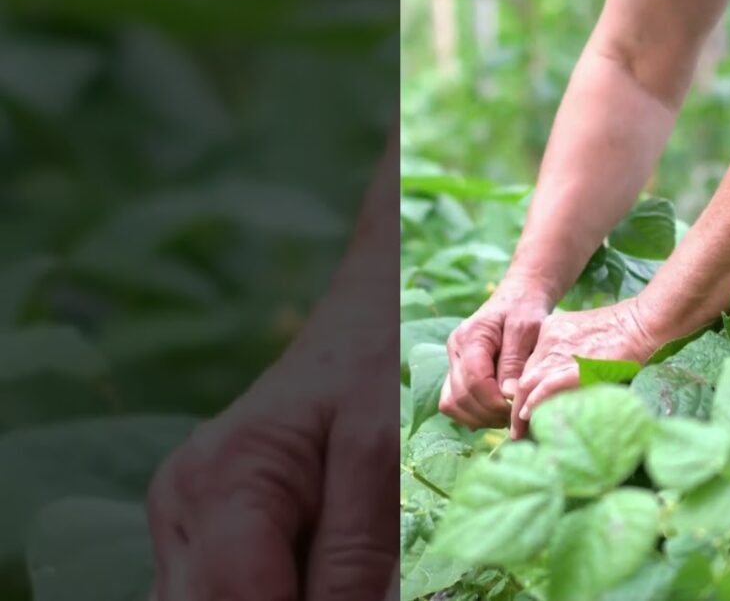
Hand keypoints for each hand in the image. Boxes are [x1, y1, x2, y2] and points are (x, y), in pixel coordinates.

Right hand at [147, 330, 397, 600]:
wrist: (360, 326)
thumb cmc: (374, 371)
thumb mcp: (379, 456)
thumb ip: (352, 552)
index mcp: (220, 481)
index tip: (362, 598)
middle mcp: (181, 507)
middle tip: (357, 585)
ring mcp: (182, 522)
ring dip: (274, 597)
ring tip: (342, 567)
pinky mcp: (198, 531)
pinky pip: (219, 590)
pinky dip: (270, 589)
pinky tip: (317, 570)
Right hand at [438, 276, 554, 429]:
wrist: (518, 298)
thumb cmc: (526, 310)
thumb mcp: (527, 329)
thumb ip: (515, 361)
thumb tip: (507, 394)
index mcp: (471, 336)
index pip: (475, 381)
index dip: (496, 402)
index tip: (518, 407)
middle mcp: (455, 349)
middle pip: (461, 397)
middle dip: (490, 413)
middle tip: (516, 416)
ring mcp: (453, 361)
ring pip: (452, 404)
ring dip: (479, 417)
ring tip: (506, 416)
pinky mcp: (456, 372)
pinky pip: (454, 403)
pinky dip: (473, 414)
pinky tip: (496, 413)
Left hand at [509, 298, 659, 438]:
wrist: (643, 321)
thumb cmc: (623, 331)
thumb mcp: (585, 334)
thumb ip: (569, 354)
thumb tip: (563, 385)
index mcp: (551, 330)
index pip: (528, 367)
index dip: (522, 391)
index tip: (521, 411)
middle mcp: (549, 340)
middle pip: (523, 377)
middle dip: (516, 405)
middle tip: (516, 430)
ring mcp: (560, 351)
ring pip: (527, 384)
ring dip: (520, 411)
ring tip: (519, 434)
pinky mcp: (575, 365)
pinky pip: (546, 386)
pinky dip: (534, 402)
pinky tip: (528, 416)